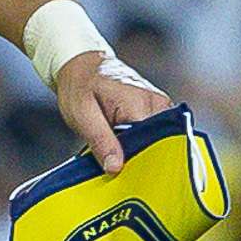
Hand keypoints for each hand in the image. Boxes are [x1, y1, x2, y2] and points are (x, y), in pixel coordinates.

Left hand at [51, 47, 177, 173]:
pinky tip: (126, 148)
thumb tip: (115, 167)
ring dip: (141, 153)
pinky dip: (142, 145)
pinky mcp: (156, 110)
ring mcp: (160, 106)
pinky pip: (155, 135)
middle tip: (119, 169)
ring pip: (159, 141)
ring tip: (120, 156)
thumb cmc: (80, 85)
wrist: (82, 65)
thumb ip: (101, 141)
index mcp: (140, 104)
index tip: (126, 175)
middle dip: (142, 161)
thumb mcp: (82, 114)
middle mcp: (157, 104)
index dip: (140, 163)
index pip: (153, 144)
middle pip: (160, 145)